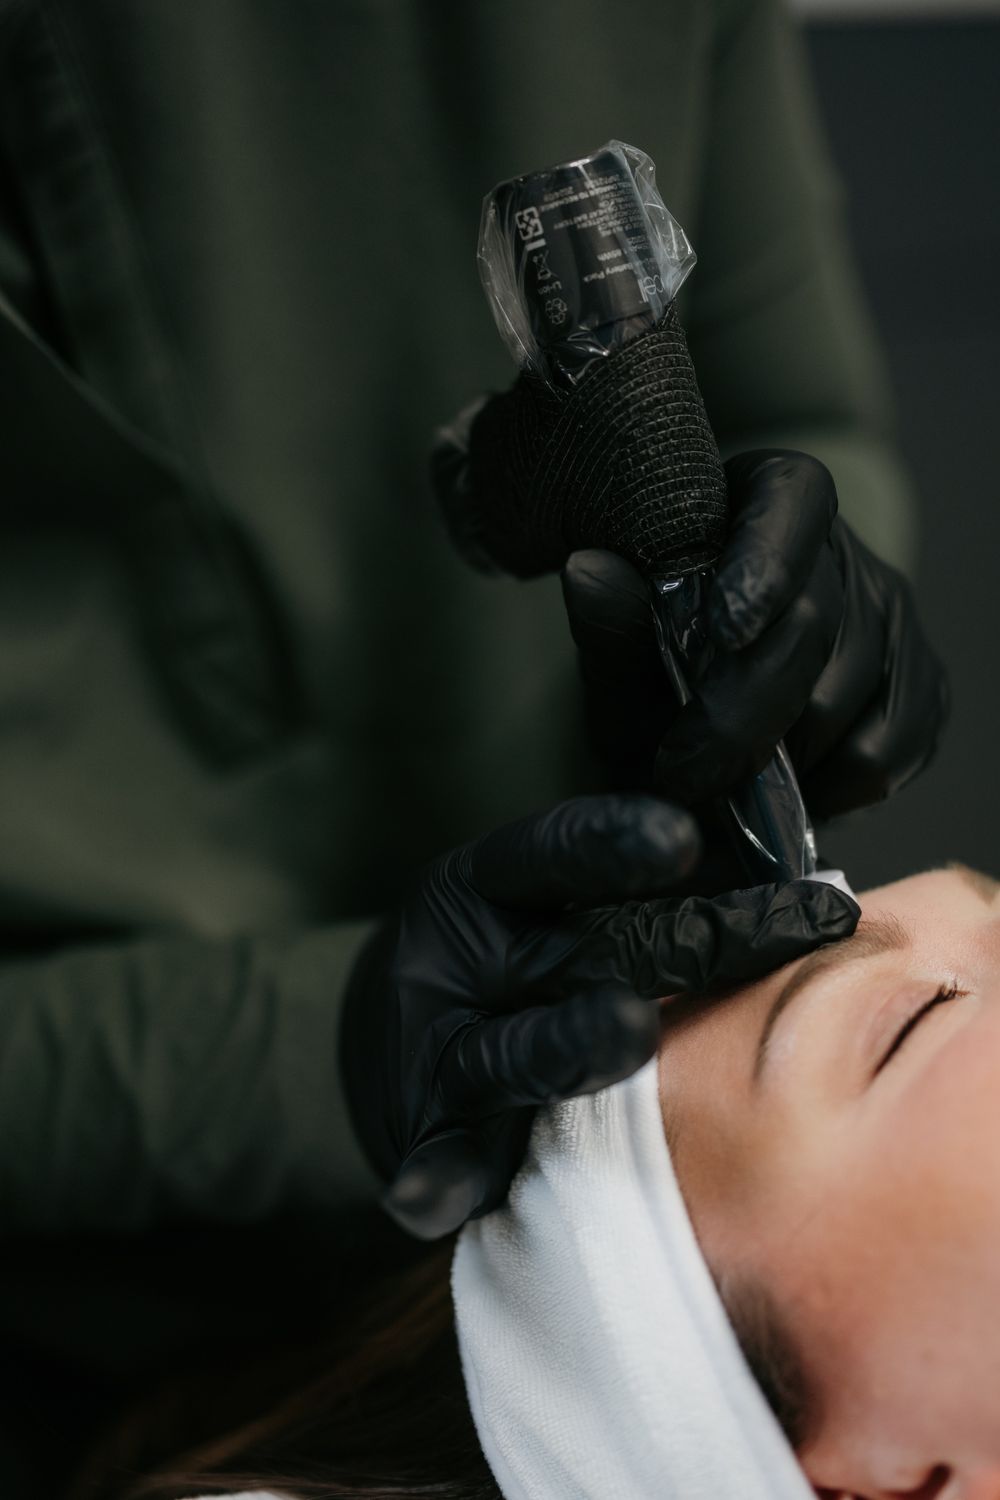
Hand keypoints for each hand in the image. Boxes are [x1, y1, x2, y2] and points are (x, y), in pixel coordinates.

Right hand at [340, 793, 858, 1238]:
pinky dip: (439, 1176)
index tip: (682, 837)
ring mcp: (437, 1051)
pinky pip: (436, 1159)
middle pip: (580, 951)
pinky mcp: (421, 1136)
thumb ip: (622, 897)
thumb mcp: (529, 912)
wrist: (358, 1053)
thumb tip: (775, 874)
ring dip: (570, 1043)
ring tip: (627, 1029)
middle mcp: (463, 960)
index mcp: (488, 890)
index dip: (612, 843)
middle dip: (687, 940)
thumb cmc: (491, 974)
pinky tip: (443, 1192)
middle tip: (793, 925)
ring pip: (511, 1051)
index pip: (554, 854)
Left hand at [562, 450, 948, 819]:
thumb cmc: (656, 659)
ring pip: (844, 701)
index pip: (790, 502)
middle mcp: (845, 550)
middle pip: (811, 625)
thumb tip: (587, 570)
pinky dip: (824, 791)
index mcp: (770, 499)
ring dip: (772, 762)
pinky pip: (881, 755)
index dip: (764, 563)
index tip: (725, 630)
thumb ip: (611, 619)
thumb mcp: (620, 645)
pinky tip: (776, 792)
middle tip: (683, 775)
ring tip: (717, 787)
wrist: (705, 710)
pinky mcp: (921, 688)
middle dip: (742, 715)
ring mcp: (892, 619)